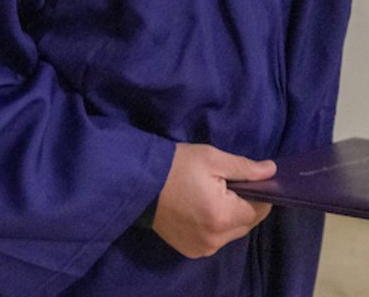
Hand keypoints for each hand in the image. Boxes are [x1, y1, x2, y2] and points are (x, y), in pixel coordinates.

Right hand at [152, 142, 275, 258]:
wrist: (137, 181)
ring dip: (228, 218)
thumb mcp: (210, 158)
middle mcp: (216, 239)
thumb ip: (244, 167)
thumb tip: (271, 171)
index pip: (258, 211)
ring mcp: (203, 248)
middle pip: (246, 224)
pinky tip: (199, 210)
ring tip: (210, 196)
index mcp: (223, 216)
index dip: (258, 194)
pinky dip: (214, 227)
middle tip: (225, 185)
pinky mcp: (191, 251)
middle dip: (243, 206)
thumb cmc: (175, 165)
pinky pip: (215, 240)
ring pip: (231, 234)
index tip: (246, 180)